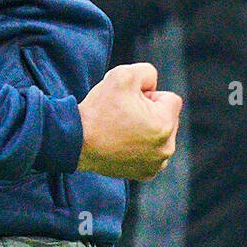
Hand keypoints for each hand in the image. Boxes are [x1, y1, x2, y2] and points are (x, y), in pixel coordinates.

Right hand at [76, 62, 180, 180]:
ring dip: (147, 129)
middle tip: (124, 115)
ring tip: (122, 129)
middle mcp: (166, 148)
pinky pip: (151, 151)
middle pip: (167, 117)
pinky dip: (141, 146)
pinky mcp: (145, 174)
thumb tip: (153, 85)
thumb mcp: (123, 74)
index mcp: (165, 124)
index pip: (170, 98)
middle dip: (150, 112)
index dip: (149, 94)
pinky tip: (122, 144)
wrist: (76, 142)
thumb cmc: (99, 109)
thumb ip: (147, 72)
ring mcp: (156, 164)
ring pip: (160, 135)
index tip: (130, 101)